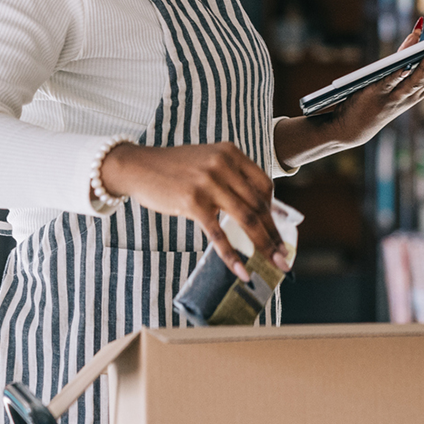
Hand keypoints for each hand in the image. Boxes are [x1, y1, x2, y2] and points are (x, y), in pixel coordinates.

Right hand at [98, 141, 284, 280]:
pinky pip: (219, 233)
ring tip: (275, 264)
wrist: (138, 167)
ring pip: (246, 219)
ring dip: (263, 245)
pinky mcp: (193, 202)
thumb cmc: (174, 169)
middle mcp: (223, 165)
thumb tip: (254, 210)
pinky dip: (232, 255)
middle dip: (274, 234)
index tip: (276, 230)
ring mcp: (209, 183)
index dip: (273, 210)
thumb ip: (230, 178)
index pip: (264, 185)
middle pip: (258, 205)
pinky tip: (241, 270)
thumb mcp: (207, 161)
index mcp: (230, 153)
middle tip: (284, 257)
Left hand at [321, 19, 423, 148]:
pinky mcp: (379, 95)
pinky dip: (399, 74)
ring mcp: (400, 95)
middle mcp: (418, 90)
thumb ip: (409, 49)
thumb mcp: (397, 71)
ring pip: (418, 78)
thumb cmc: (380, 95)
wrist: (355, 127)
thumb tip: (420, 24)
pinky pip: (392, 83)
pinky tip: (404, 64)